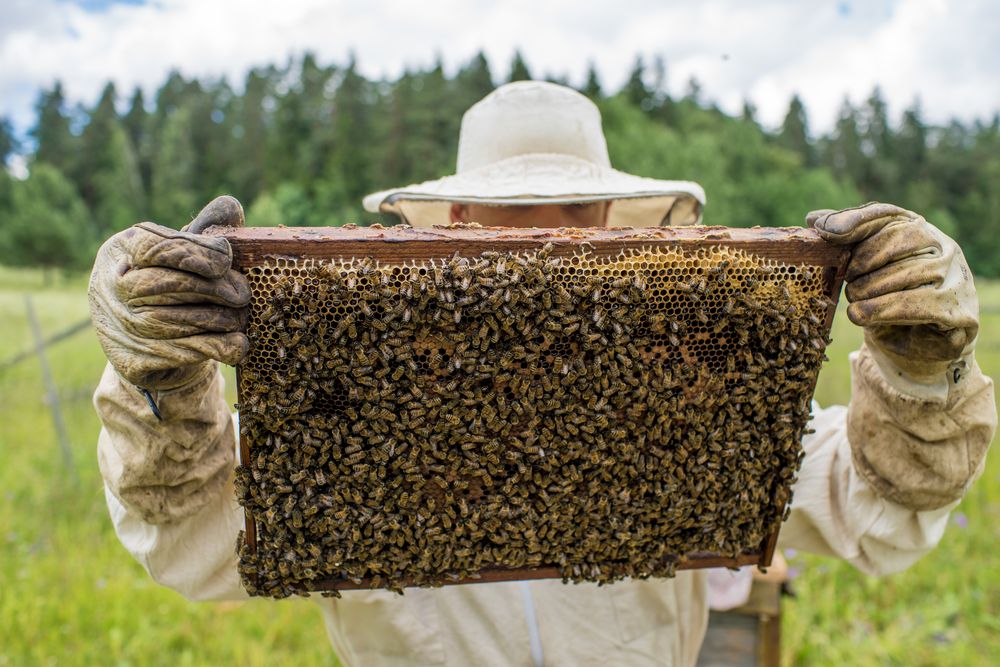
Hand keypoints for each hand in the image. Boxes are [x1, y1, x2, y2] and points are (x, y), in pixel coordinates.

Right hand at [88, 197, 250, 390]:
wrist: (140, 340)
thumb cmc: (164, 282)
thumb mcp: (177, 252)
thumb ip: (203, 231)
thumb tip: (232, 207)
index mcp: (120, 250)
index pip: (152, 247)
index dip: (191, 253)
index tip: (224, 259)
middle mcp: (112, 287)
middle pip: (162, 285)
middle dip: (211, 289)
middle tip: (242, 293)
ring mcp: (119, 326)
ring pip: (172, 321)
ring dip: (217, 319)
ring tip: (242, 315)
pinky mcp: (134, 360)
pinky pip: (180, 352)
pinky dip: (215, 347)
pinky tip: (238, 343)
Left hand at [808, 202, 977, 382]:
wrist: (915, 347)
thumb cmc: (885, 300)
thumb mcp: (864, 272)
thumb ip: (845, 244)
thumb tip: (813, 218)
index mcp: (920, 231)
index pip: (890, 215)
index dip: (858, 220)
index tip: (828, 231)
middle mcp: (944, 248)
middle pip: (901, 238)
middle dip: (863, 262)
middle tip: (847, 284)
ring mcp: (956, 277)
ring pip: (911, 271)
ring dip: (871, 288)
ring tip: (854, 302)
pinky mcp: (959, 311)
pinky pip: (919, 303)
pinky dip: (884, 309)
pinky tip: (862, 315)